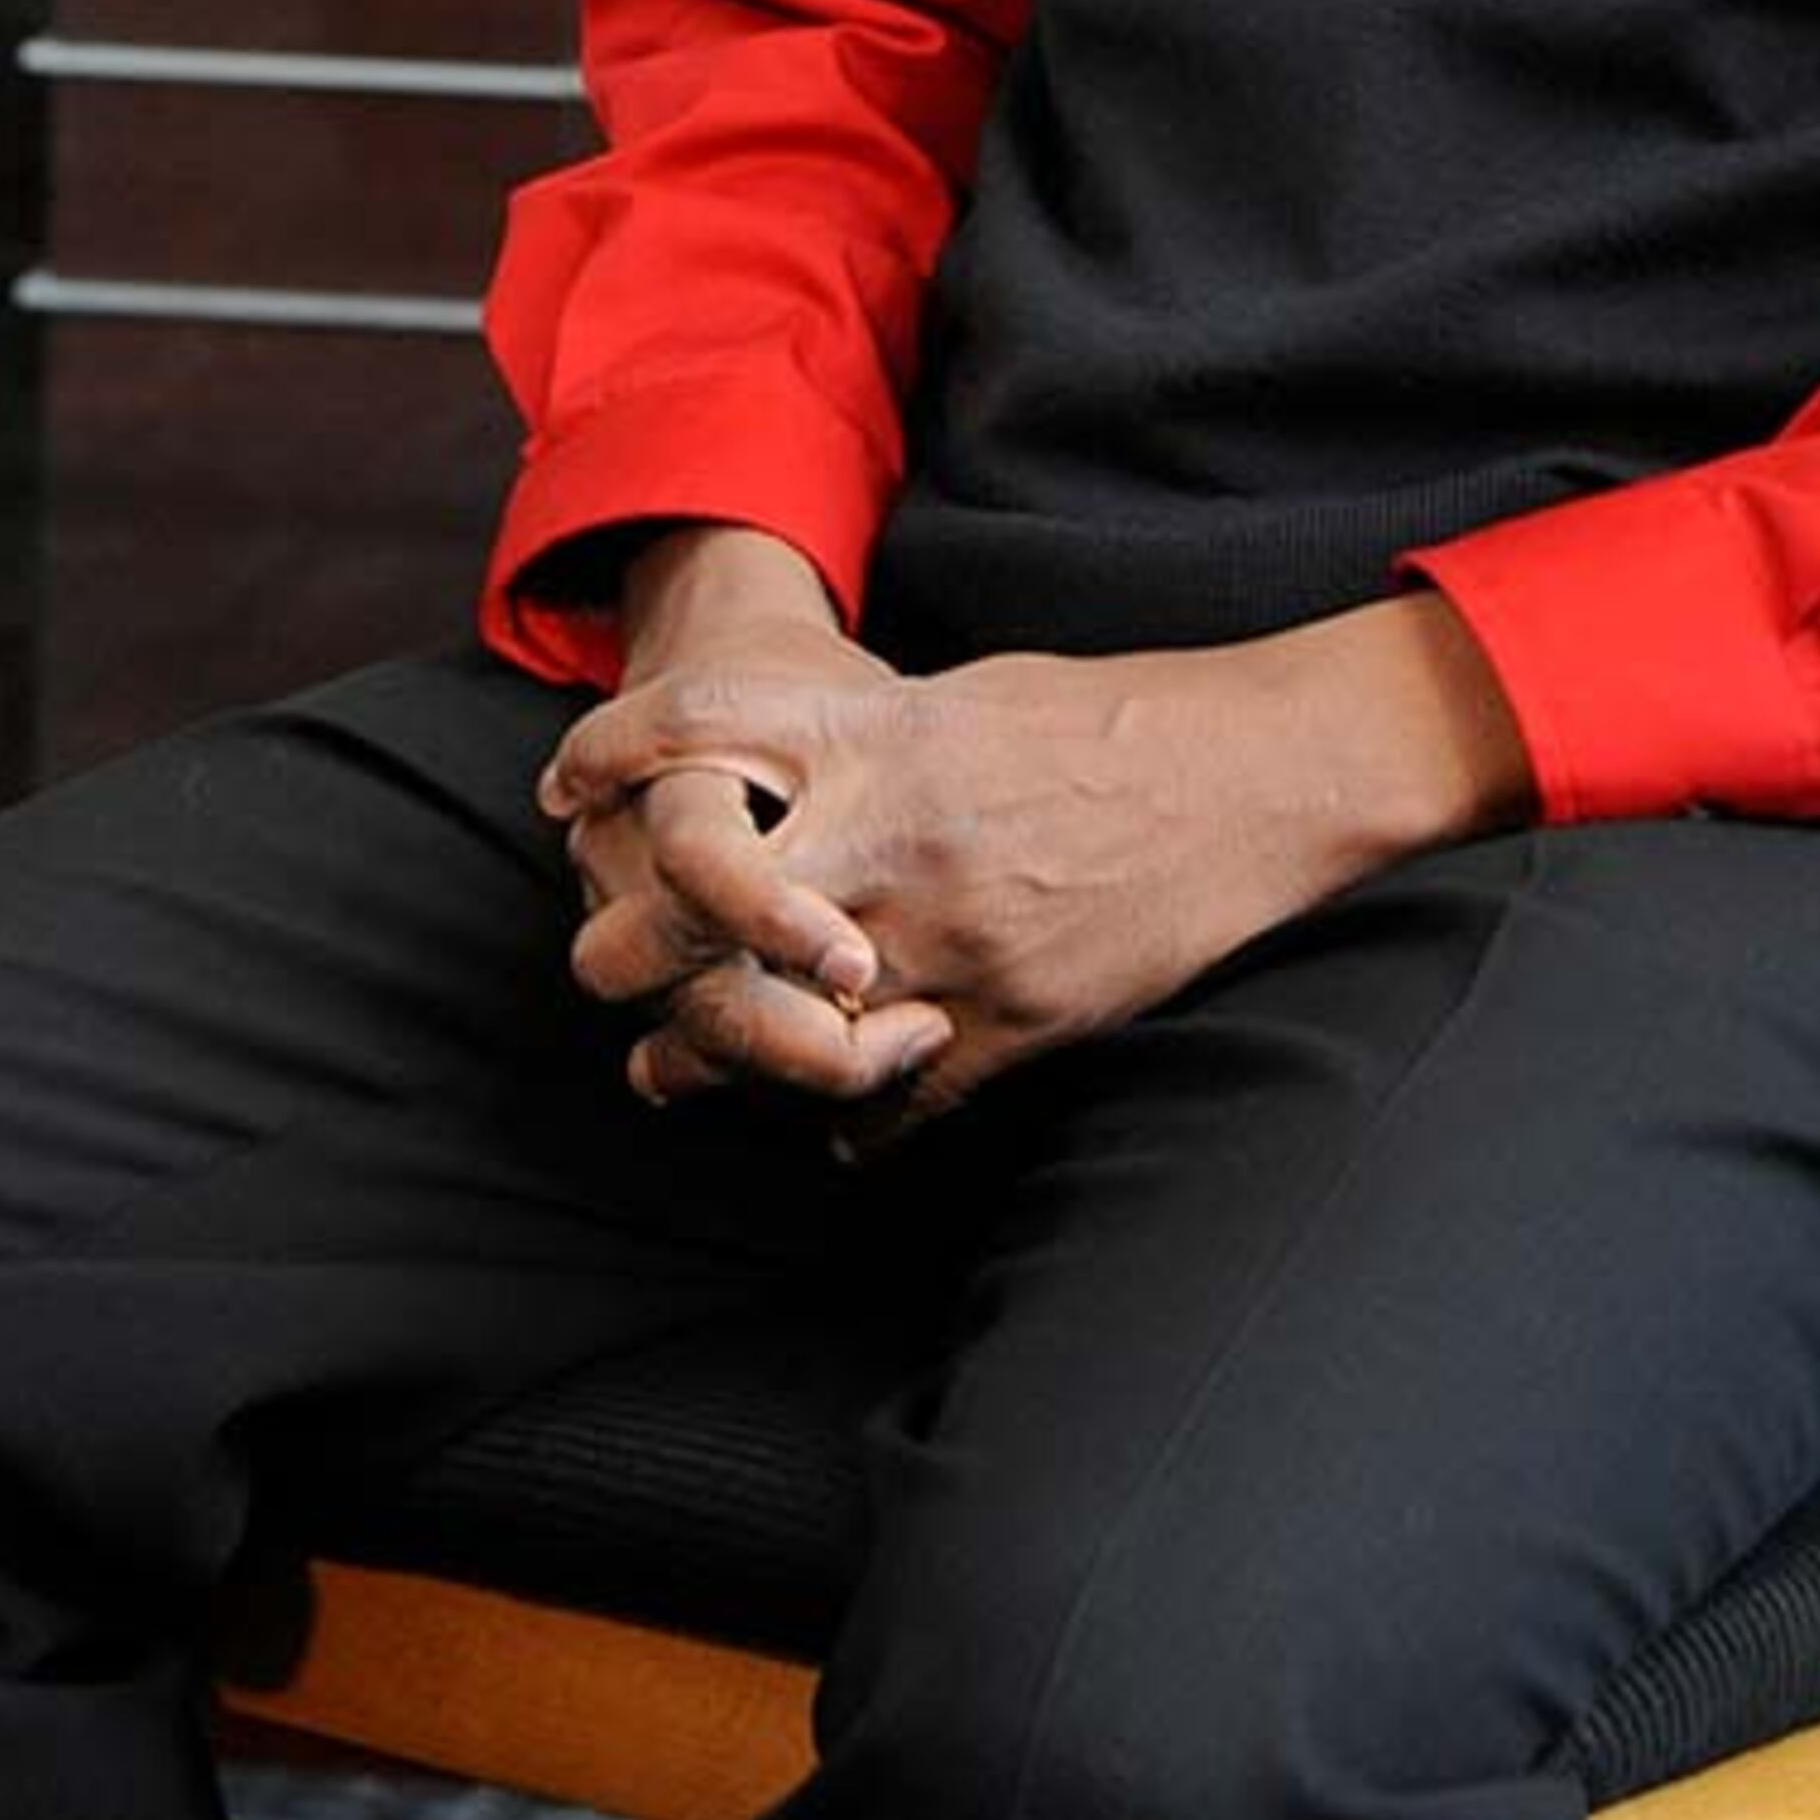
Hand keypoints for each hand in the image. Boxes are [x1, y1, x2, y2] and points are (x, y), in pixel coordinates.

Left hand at [549, 593, 1532, 1133]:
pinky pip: (891, 1106)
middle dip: (627, 951)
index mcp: (883, 735)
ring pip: (775, 1034)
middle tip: (602, 967)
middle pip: (697, 911)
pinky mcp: (1010, 1024)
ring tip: (675, 1066)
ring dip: (713, 1056)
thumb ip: (866, 738)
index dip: (607, 759)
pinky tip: (830, 1122)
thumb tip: (776, 768)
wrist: (1255, 775)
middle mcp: (895, 838)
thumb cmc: (1111, 720)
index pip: (698, 733)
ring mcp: (949, 942)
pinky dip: (847, 1124)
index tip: (564, 794)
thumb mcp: (969, 695)